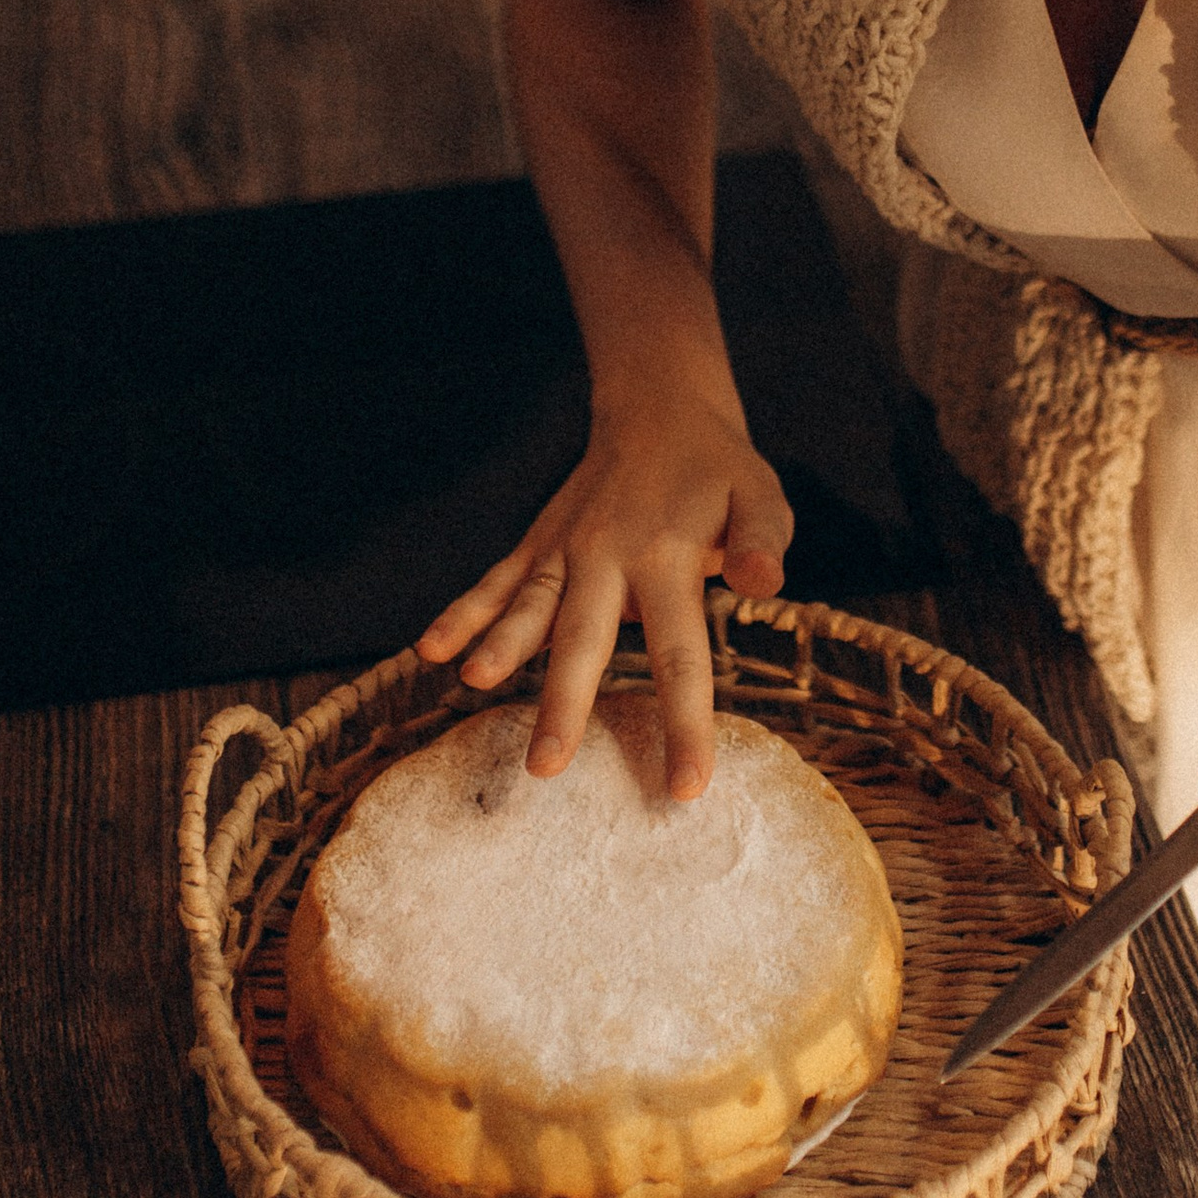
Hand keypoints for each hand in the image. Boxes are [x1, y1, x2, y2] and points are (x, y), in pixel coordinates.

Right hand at [414, 396, 791, 798]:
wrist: (660, 411)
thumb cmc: (721, 472)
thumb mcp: (762, 498)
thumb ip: (763, 542)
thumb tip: (765, 586)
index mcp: (668, 558)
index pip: (679, 653)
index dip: (683, 722)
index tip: (686, 787)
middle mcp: (607, 556)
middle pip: (584, 640)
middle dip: (564, 704)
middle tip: (546, 767)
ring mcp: (565, 549)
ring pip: (529, 607)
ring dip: (501, 645)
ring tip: (476, 683)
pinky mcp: (538, 543)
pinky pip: (496, 581)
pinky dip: (462, 613)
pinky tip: (432, 650)